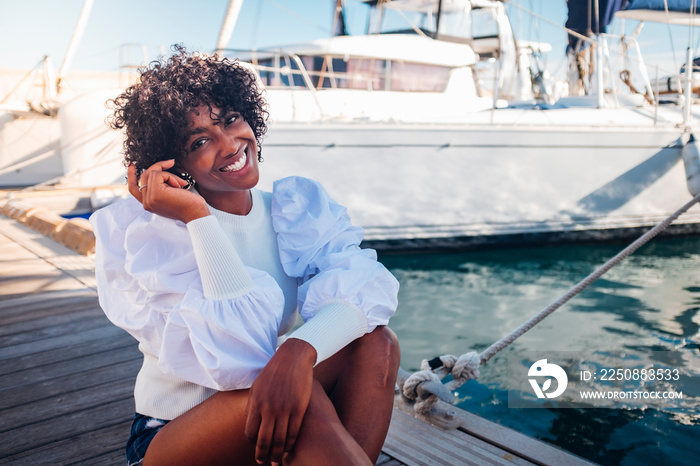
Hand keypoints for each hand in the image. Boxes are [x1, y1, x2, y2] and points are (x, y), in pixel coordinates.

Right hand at [127, 160, 208, 222]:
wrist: (196, 213)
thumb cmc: (188, 205)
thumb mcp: (170, 195)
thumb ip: (160, 188)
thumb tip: (157, 171)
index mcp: (148, 204)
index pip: (134, 189)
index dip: (131, 176)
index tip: (132, 165)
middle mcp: (146, 203)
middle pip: (144, 176)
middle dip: (158, 167)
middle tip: (171, 162)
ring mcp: (149, 198)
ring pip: (152, 173)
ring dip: (169, 174)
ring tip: (180, 184)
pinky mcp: (155, 193)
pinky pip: (158, 174)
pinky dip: (170, 176)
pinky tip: (179, 186)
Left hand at [245, 339, 316, 463]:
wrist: (293, 358)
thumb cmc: (274, 371)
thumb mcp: (257, 386)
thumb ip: (253, 404)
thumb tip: (249, 421)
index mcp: (256, 403)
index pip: (250, 432)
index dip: (253, 443)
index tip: (256, 448)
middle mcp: (269, 408)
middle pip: (264, 440)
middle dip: (263, 455)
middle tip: (263, 463)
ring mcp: (284, 408)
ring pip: (279, 440)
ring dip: (277, 455)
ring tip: (277, 463)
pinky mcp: (299, 408)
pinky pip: (293, 432)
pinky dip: (290, 445)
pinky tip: (288, 450)